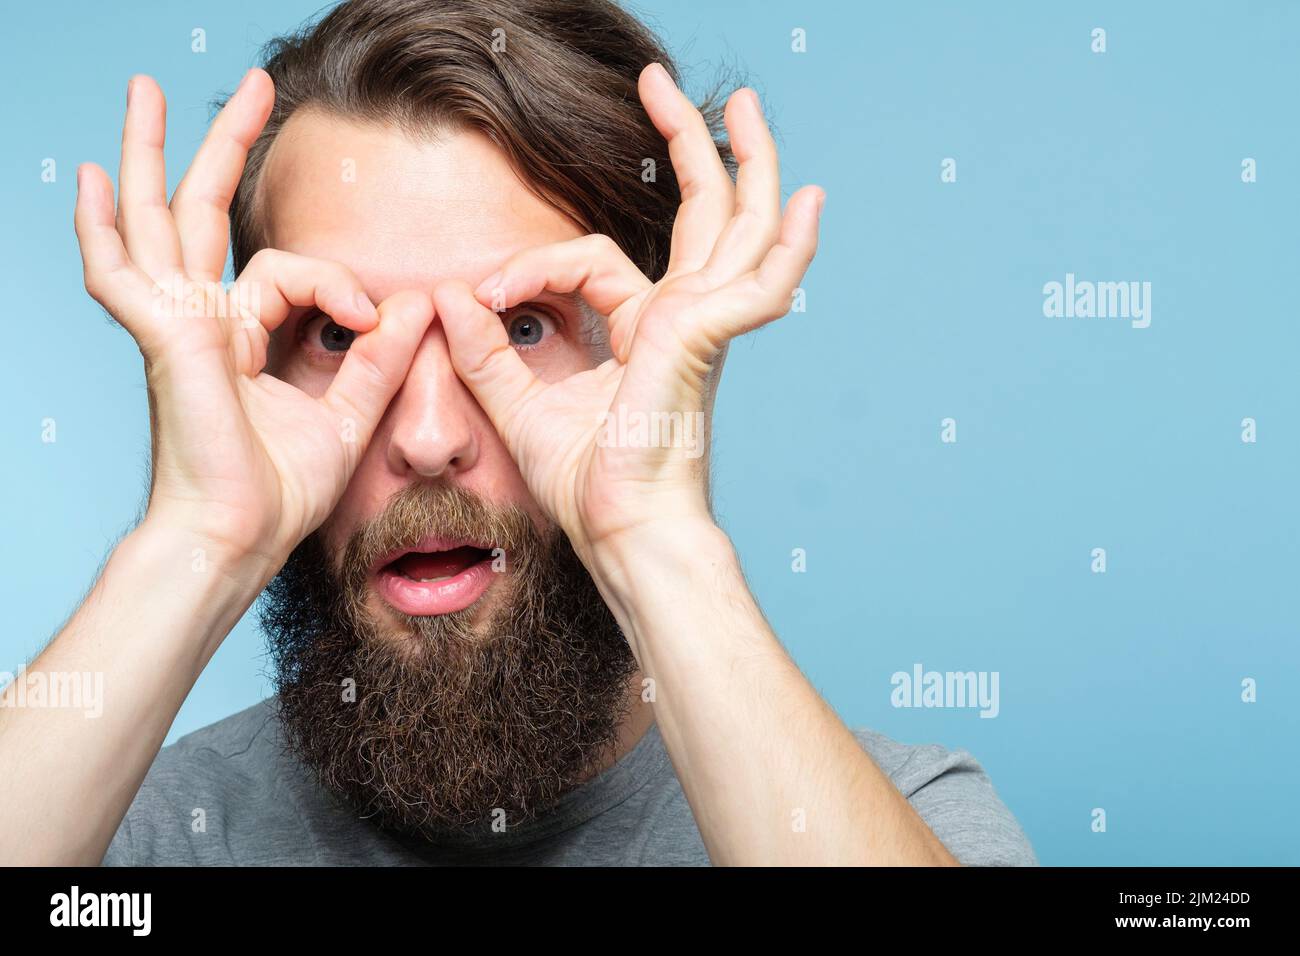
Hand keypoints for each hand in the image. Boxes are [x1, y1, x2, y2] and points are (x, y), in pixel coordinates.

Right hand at [74, 71, 432, 569]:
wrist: (239, 539)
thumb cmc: (279, 492)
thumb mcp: (347, 414)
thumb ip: (379, 360)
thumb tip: (419, 303)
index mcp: (240, 337)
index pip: (285, 270)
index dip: (340, 282)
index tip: (377, 317)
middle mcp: (202, 322)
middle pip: (202, 212)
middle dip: (223, 145)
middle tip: (251, 86)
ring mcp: (176, 326)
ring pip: (159, 221)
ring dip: (152, 153)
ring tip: (144, 90)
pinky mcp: (167, 340)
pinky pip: (124, 275)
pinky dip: (102, 229)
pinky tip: (94, 180)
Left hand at [433, 63, 822, 566]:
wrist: (623, 533)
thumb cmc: (588, 485)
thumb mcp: (520, 406)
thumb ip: (486, 351)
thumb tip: (447, 296)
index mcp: (649, 329)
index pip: (595, 259)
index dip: (531, 265)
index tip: (478, 296)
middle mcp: (684, 318)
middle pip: (705, 214)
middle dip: (691, 146)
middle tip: (669, 85)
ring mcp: (703, 326)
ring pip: (737, 227)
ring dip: (747, 164)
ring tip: (742, 105)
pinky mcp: (703, 339)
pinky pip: (756, 286)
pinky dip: (788, 250)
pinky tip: (808, 205)